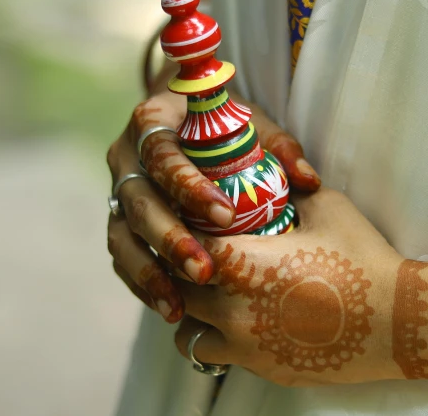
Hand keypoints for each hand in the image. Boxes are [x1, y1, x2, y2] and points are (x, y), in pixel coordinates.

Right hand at [107, 89, 321, 322]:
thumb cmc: (225, 126)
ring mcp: (118, 192)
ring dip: (150, 272)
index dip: (188, 186)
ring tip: (178, 306)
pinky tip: (170, 308)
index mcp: (153, 121)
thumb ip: (279, 147)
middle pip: (138, 200)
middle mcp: (126, 156)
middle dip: (170, 239)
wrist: (188, 128)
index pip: (162, 154)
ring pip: (123, 235)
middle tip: (205, 272)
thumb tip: (309, 181)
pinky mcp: (119, 222)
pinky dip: (143, 284)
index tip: (225, 216)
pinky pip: (122, 257)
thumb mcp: (251, 124)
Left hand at [174, 188, 403, 386]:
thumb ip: (289, 190)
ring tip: (213, 298)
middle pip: (175, 289)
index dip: (182, 231)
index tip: (191, 223)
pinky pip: (220, 356)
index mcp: (241, 261)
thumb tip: (274, 174)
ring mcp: (245, 344)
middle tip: (197, 260)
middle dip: (181, 273)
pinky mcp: (263, 368)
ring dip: (193, 315)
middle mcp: (231, 306)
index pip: (182, 243)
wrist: (399, 321)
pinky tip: (245, 323)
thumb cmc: (363, 258)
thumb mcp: (326, 207)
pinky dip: (221, 339)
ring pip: (187, 333)